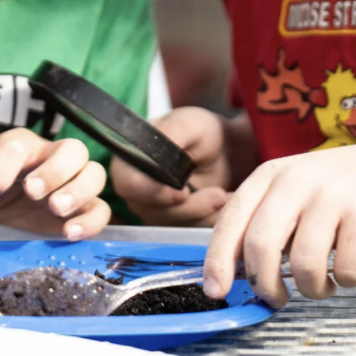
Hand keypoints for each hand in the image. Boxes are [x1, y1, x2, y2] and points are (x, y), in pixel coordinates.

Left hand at [0, 128, 108, 238]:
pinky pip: (102, 210)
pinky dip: (91, 221)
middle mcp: (52, 159)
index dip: (4, 166)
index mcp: (19, 146)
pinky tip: (67, 234)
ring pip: (95, 174)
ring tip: (55, 209)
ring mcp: (72, 184)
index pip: (20, 143)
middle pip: (73, 148)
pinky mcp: (82, 211)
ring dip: (78, 190)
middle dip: (55, 170)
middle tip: (32, 192)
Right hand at [109, 107, 236, 225]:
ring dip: (205, 214)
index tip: (183, 193)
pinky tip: (228, 202)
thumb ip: (173, 132)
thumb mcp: (190, 124)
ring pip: (175, 226)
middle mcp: (138, 190)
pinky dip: (212, 220)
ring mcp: (156, 210)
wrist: (226, 151)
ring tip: (227, 195)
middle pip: (152, 211)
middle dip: (189, 208)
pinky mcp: (176, 224)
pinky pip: (191, 231)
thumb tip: (161, 148)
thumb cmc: (202, 132)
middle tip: (219, 195)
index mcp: (131, 160)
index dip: (151, 192)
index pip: (127, 184)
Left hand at [203, 139, 355, 307]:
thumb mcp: (295, 188)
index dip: (218, 261)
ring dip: (311, 289)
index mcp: (271, 174)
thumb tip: (236, 272)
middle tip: (276, 298)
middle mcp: (297, 181)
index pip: (231, 221)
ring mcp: (333, 197)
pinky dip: (347, 281)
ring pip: (302, 265)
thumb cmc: (343, 188)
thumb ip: (266, 221)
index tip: (215, 290)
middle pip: (260, 246)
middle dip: (264, 284)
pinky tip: (350, 269)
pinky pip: (345, 270)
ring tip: (322, 285)